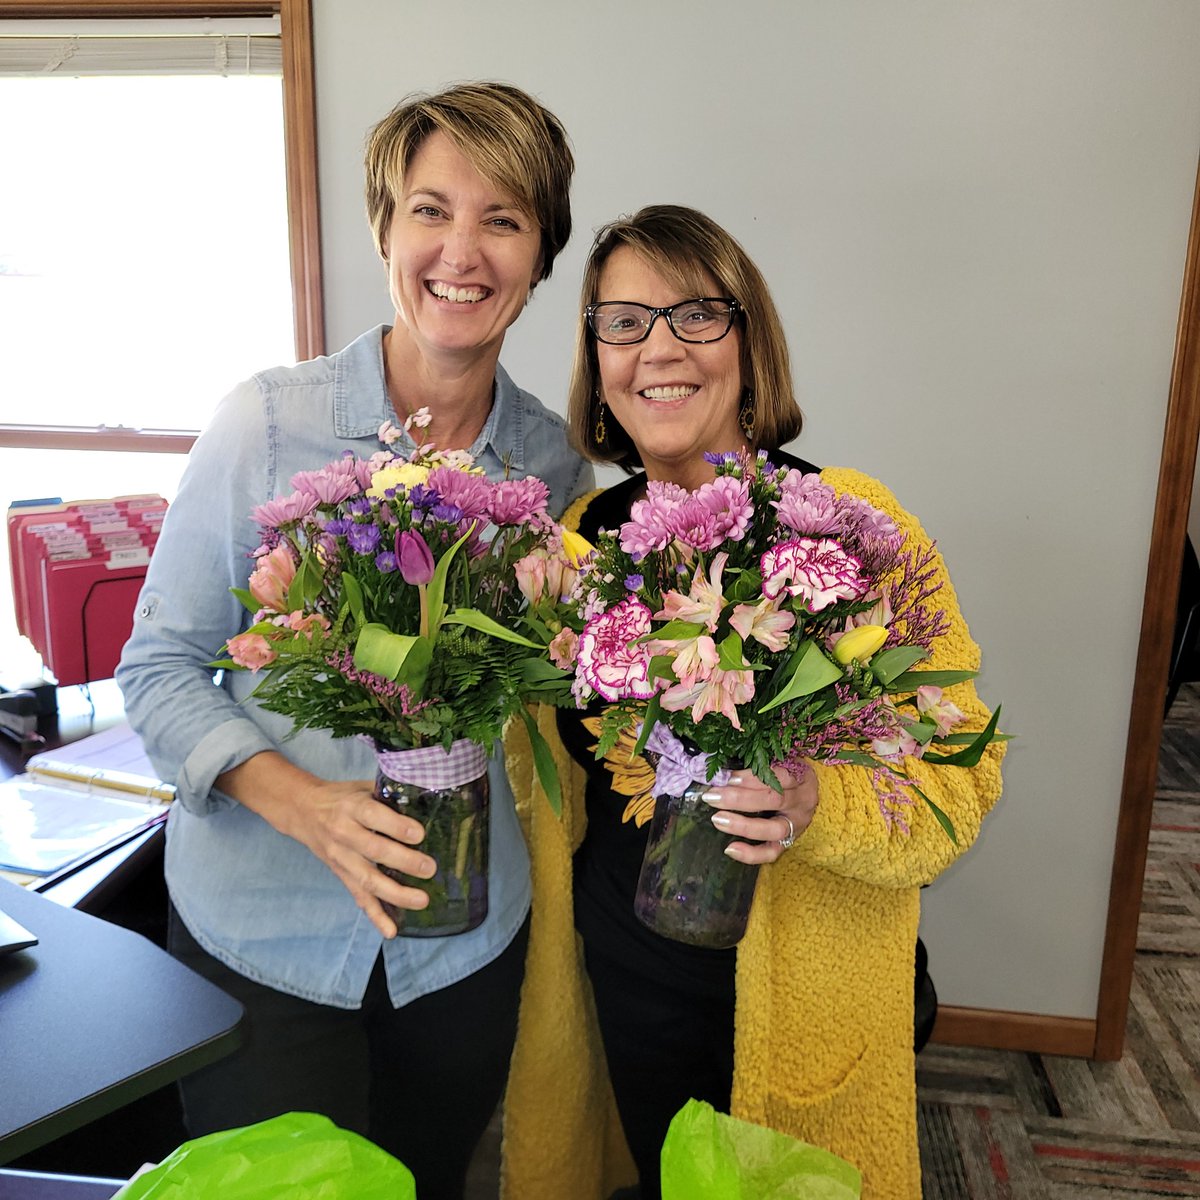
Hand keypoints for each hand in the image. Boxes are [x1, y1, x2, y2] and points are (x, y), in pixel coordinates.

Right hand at [283, 775, 438, 938]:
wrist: (303, 811)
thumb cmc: (343, 797)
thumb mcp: (363, 787)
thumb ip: (390, 794)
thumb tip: (428, 799)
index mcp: (351, 807)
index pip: (373, 817)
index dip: (396, 826)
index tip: (419, 835)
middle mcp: (344, 833)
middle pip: (374, 851)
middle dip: (404, 862)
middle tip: (429, 868)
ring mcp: (341, 858)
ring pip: (367, 880)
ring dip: (396, 894)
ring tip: (421, 900)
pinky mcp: (341, 875)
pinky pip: (359, 898)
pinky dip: (375, 916)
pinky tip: (391, 930)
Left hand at [702, 763, 818, 864]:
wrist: (805, 793)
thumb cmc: (785, 772)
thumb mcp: (778, 761)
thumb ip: (756, 764)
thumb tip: (721, 770)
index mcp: (801, 777)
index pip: (779, 775)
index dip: (752, 778)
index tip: (728, 777)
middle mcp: (802, 801)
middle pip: (774, 800)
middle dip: (739, 799)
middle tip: (712, 796)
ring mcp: (797, 824)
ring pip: (774, 829)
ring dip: (743, 825)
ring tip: (717, 819)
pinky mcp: (790, 842)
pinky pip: (772, 852)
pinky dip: (751, 854)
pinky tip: (730, 849)